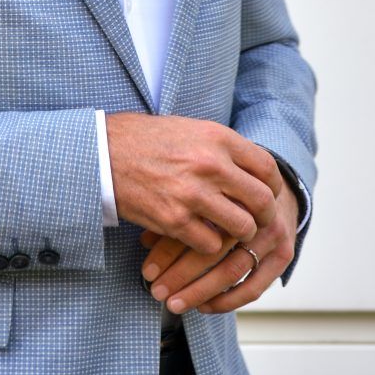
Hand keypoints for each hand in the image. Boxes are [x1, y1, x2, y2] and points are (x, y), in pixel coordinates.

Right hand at [105, 113, 282, 254]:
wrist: (103, 153)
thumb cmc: (144, 139)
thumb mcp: (189, 129)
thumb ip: (221, 147)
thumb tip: (251, 168)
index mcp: (217, 137)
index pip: (266, 167)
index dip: (272, 186)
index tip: (266, 194)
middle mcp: (210, 164)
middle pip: (261, 200)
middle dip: (263, 215)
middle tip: (255, 221)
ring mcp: (193, 194)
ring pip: (241, 227)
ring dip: (238, 234)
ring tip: (228, 231)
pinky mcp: (175, 220)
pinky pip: (212, 244)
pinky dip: (209, 245)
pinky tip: (200, 236)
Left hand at [139, 177, 298, 313]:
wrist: (275, 190)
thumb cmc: (231, 192)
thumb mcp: (205, 192)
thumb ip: (179, 214)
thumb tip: (144, 240)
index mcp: (230, 190)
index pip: (195, 225)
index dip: (167, 250)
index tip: (147, 270)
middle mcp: (253, 210)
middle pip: (213, 248)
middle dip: (180, 275)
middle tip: (156, 291)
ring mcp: (271, 233)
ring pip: (232, 270)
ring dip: (200, 291)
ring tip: (174, 304)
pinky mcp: (284, 254)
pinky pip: (254, 286)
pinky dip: (227, 300)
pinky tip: (204, 306)